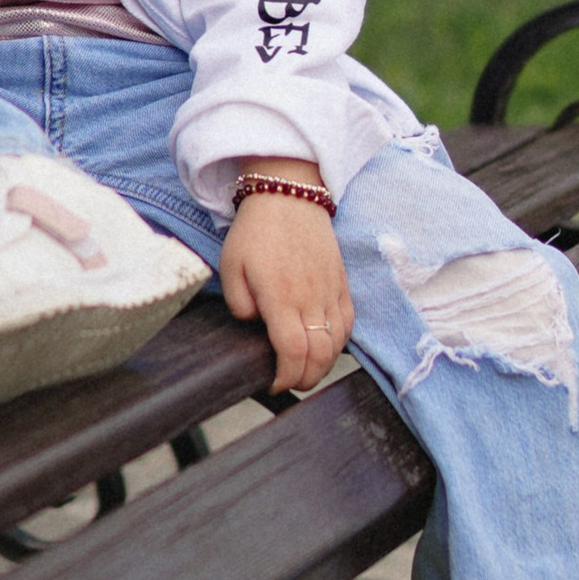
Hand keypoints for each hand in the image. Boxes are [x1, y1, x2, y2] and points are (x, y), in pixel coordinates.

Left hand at [221, 187, 353, 394]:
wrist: (289, 195)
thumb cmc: (256, 231)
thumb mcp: (230, 266)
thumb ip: (239, 303)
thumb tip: (255, 324)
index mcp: (281, 296)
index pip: (292, 352)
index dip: (285, 377)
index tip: (274, 384)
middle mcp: (310, 297)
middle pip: (319, 356)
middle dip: (305, 379)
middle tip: (289, 383)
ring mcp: (331, 290)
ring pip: (337, 343)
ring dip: (323, 365)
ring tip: (306, 369)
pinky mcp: (342, 283)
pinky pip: (348, 323)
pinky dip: (339, 343)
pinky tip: (325, 347)